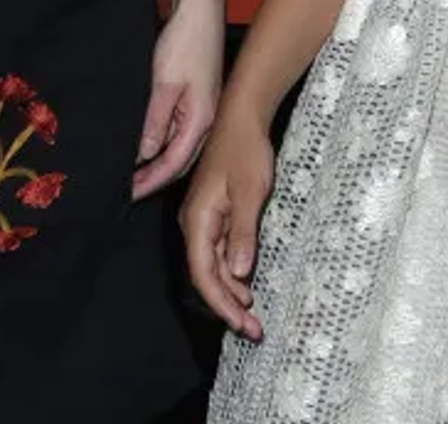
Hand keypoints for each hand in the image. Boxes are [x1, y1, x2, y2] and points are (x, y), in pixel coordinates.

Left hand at [132, 0, 224, 199]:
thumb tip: (144, 155)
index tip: (126, 194)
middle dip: (153, 177)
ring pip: (179, 144)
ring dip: (156, 160)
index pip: (173, 164)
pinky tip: (145, 140)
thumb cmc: (185, 41)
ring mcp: (202, 105)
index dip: (149, 182)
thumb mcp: (164, 85)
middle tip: (125, 189)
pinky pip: (178, 128)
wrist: (200, 6)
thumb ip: (154, 122)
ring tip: (131, 170)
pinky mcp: (195, 94)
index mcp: (201, 119)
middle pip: (179, 160)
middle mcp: (206, 117)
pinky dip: (160, 140)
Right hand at [180, 97, 274, 340]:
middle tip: (253, 329)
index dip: (221, 303)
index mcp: (197, 220)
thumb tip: (236, 273)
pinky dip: (232, 271)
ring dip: (230, 292)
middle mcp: (194, 224)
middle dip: (227, 305)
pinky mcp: (215, 214)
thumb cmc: (246, 150)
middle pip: (205, 274)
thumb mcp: (251, 192)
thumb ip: (243, 232)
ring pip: (212, 265)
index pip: (203, 273)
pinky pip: (219, 251)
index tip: (241, 323)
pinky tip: (245, 284)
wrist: (243, 117)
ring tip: (251, 315)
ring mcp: (203, 219)